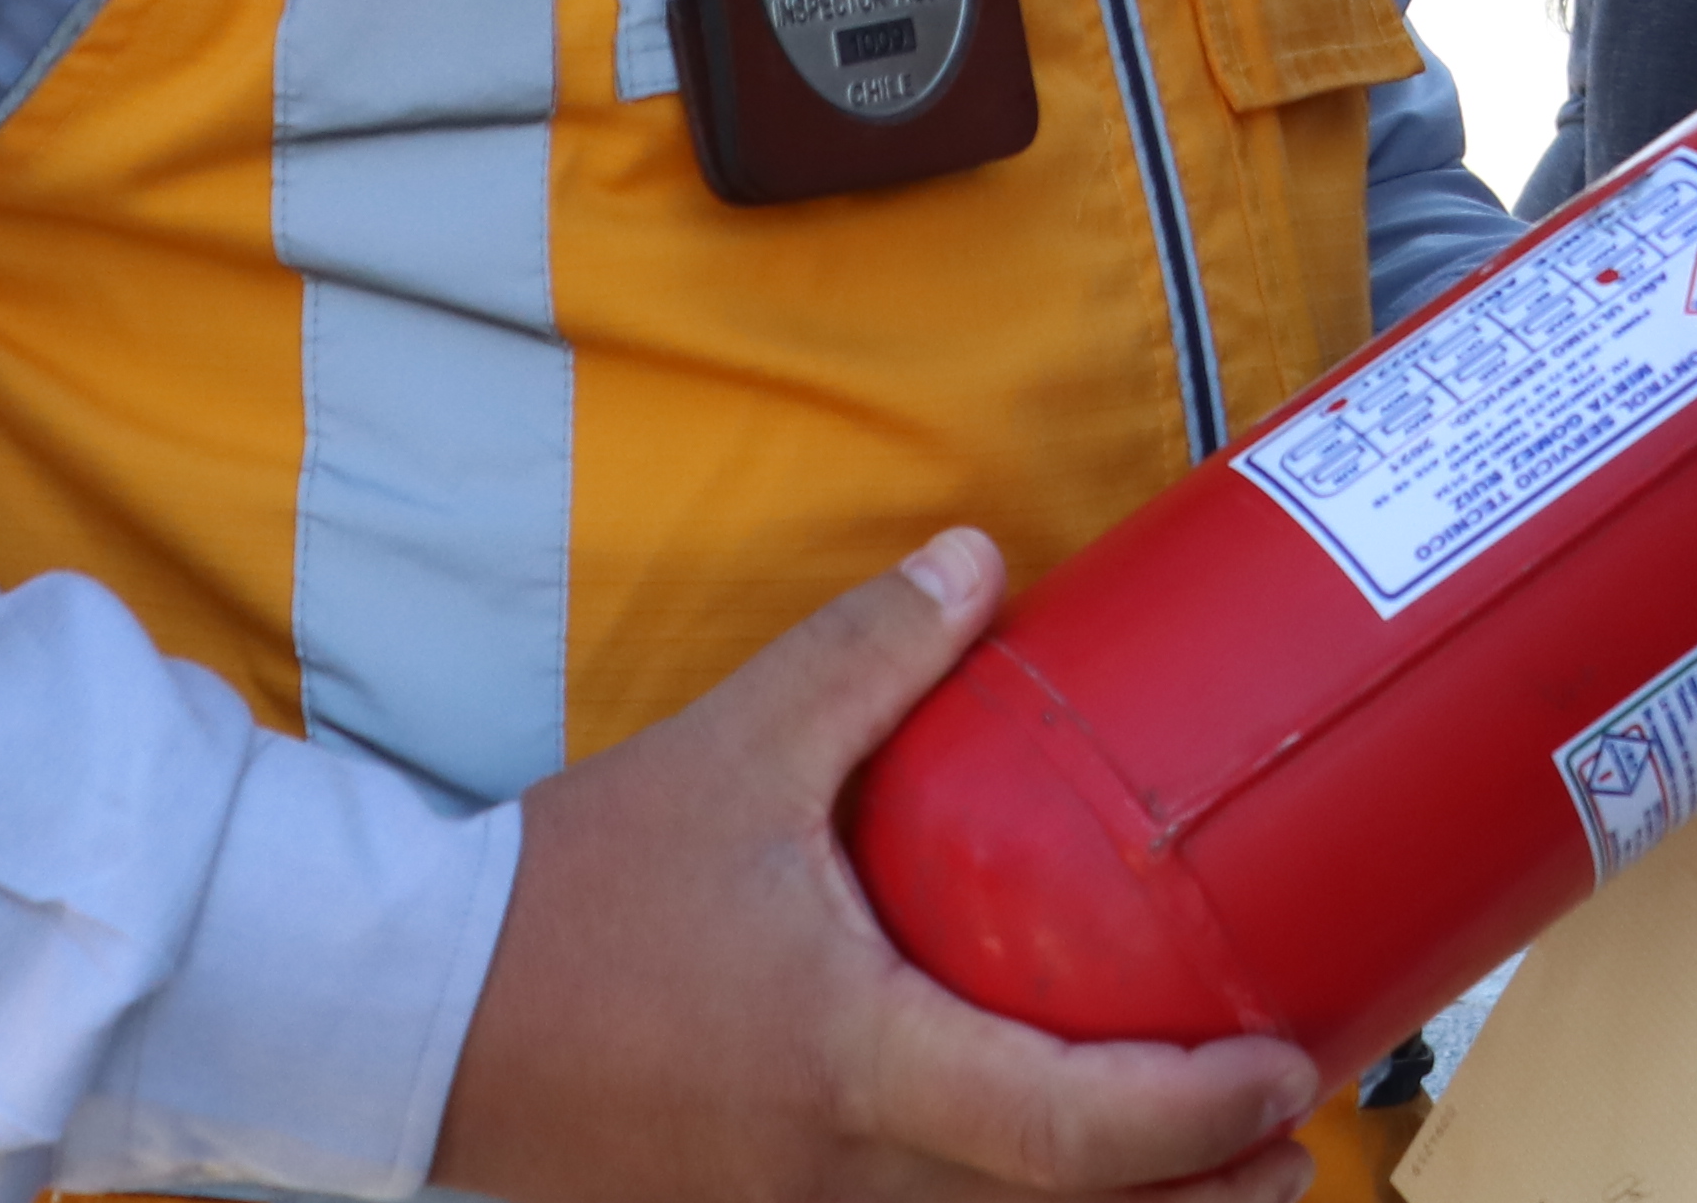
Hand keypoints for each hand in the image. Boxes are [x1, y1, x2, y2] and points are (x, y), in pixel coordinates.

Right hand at [428, 529, 1322, 1202]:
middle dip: (1194, 1198)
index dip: (1189, 1117)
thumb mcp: (735, 752)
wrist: (403, 1008)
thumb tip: (983, 557)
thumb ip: (868, 656)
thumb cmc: (571, 890)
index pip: (1060, 1128)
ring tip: (1210, 1174)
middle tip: (1292, 1139)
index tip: (1284, 1070)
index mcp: (850, 1062)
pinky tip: (1050, 1176)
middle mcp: (834, 1172)